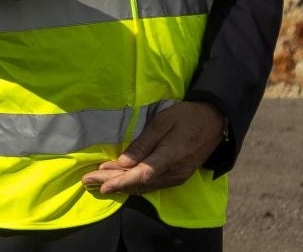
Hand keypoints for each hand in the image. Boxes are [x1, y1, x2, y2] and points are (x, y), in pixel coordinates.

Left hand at [82, 101, 224, 196]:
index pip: (140, 176)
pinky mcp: (179, 176)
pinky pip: (153, 184)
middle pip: (139, 183)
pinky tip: (122, 182)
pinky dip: (135, 183)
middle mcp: (173, 173)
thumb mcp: (162, 123)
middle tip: (88, 181)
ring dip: (122, 184)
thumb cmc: (186, 117)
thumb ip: (143, 144)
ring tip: (99, 181)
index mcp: (169, 157)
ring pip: (145, 186)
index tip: (100, 186)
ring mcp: (178, 177)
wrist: (215, 121)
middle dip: (112, 183)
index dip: (119, 182)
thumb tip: (123, 162)